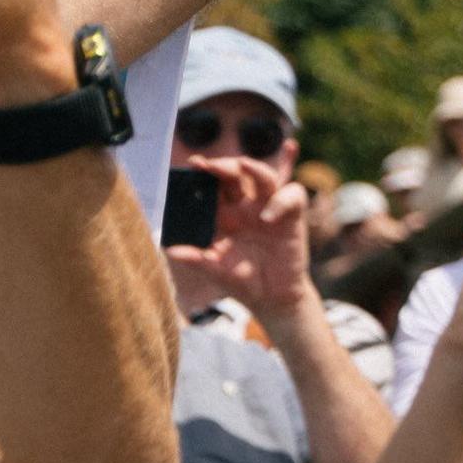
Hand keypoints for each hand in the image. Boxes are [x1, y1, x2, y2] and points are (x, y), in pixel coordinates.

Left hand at [168, 155, 314, 319]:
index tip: (193, 165)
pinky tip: (267, 216)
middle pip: (236, 174)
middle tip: (210, 165)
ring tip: (244, 165)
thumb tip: (170, 250)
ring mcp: (268, 209)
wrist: (271, 297)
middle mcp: (244, 207)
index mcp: (222, 214)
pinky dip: (282, 200)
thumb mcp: (215, 270)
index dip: (204, 173)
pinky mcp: (292, 218)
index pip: (213, 185)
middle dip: (224, 165)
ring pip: (265, 177)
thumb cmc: (240, 280)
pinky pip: (292, 196)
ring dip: (255, 169)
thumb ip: (196, 259)